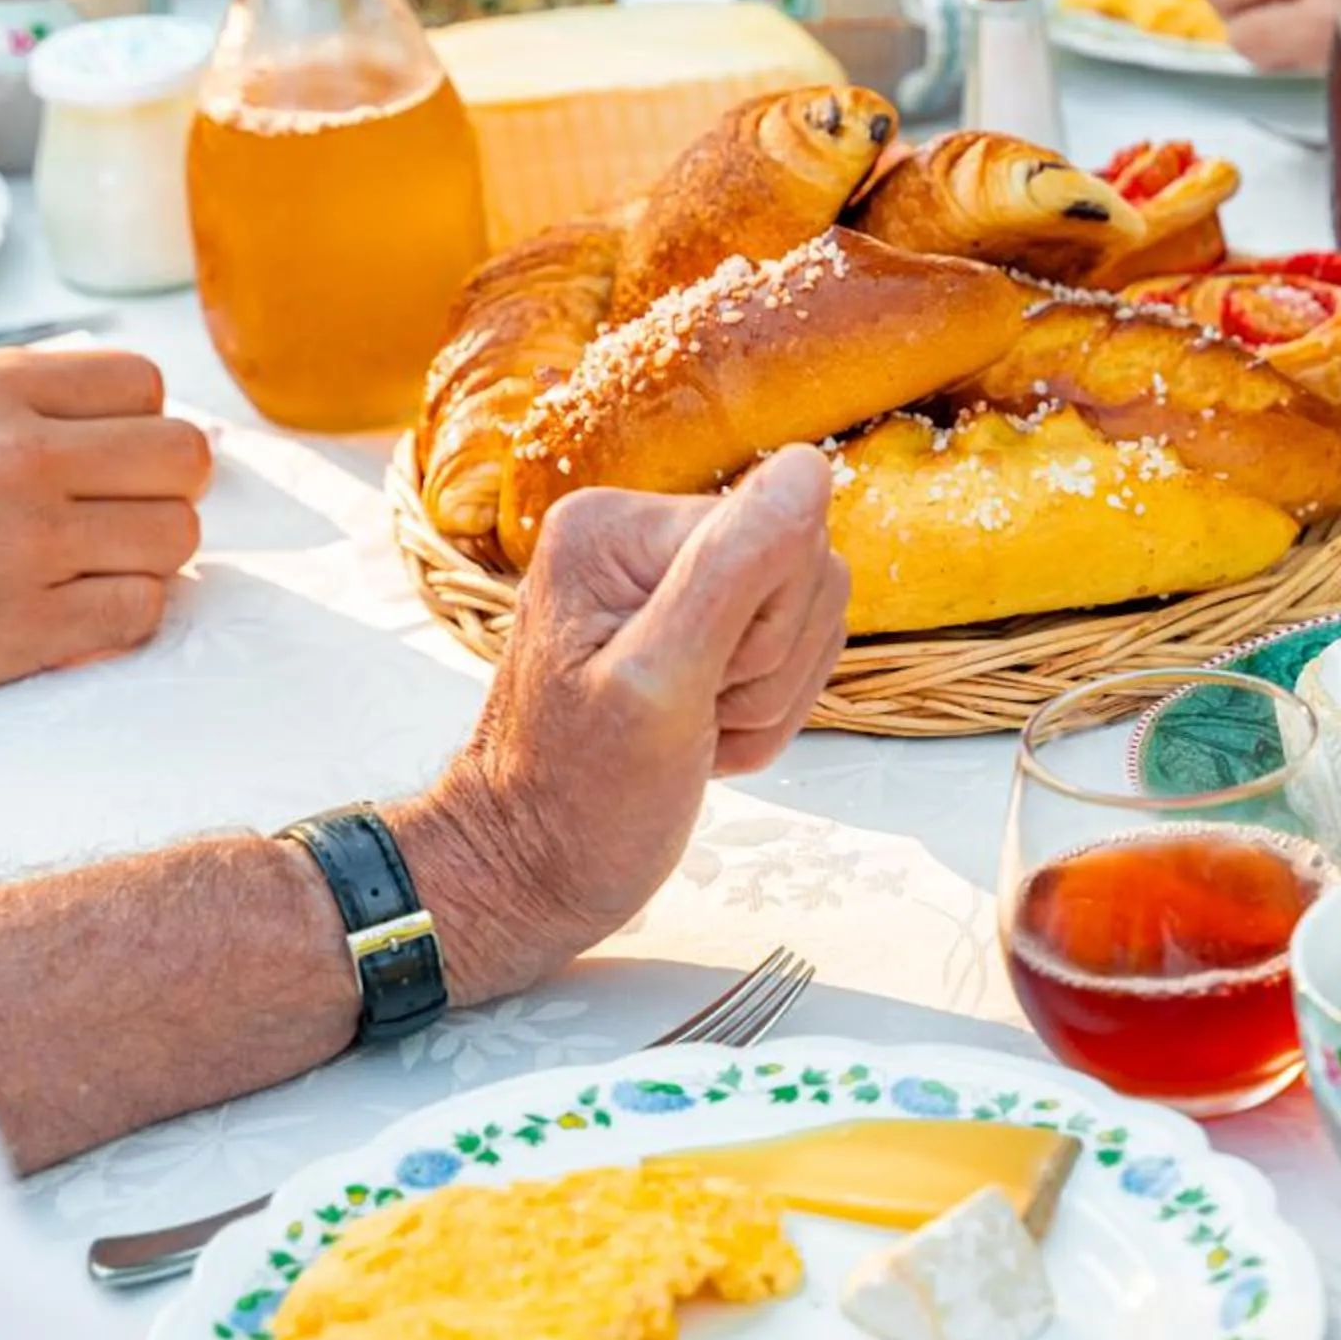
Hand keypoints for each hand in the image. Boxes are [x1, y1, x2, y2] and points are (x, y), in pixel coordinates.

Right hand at [0, 350, 211, 688]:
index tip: (105, 447)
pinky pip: (140, 610)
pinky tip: (72, 606)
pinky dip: (119, 613)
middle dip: (161, 483)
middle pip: (183, 457)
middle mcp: (20, 462)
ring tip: (90, 556)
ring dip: (145, 551)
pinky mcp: (25, 629)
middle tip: (118, 505)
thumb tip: (132, 415)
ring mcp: (28, 546)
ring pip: (176, 536)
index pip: (142, 385)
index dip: (133, 420)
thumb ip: (19, 399)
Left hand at [393, 450, 848, 999]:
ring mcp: (670, 581)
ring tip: (693, 732)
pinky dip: (761, 714)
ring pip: (807, 615)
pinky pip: (790, 651)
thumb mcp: (660, 684)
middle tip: (693, 717)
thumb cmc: (576, 800)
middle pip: (803, 569)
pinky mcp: (696, 625)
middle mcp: (642, 536)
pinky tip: (702, 738)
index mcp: (617, 525)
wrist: (532, 872)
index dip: (766, 631)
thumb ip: (734, 569)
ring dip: (768, 697)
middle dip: (769, 667)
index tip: (697, 690)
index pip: (781, 534)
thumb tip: (807, 467)